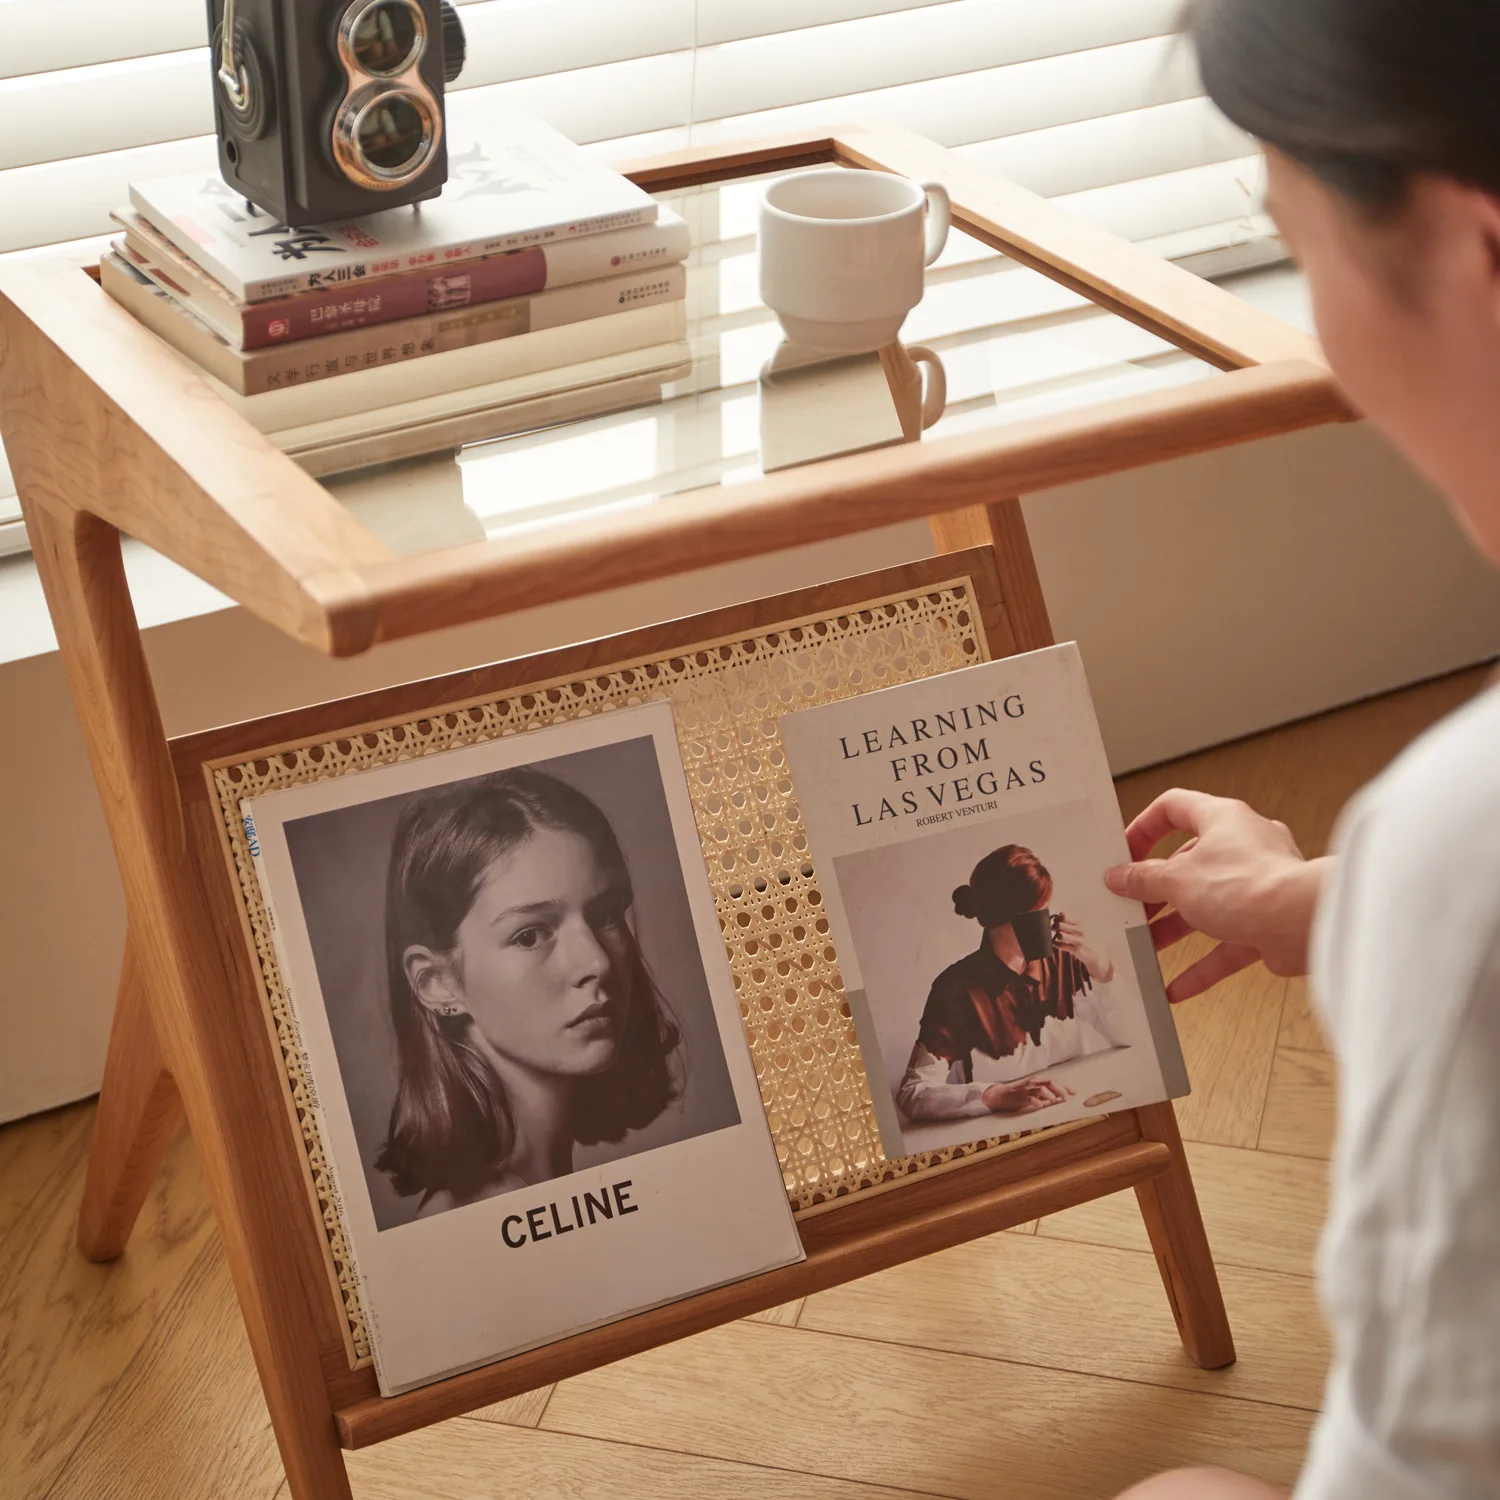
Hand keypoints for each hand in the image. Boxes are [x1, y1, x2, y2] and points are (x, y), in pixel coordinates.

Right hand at [982, 1078, 1073, 1114]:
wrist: (998, 1095)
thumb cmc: (1016, 1096)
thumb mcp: (1032, 1094)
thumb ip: (1044, 1097)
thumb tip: (1058, 1100)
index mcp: (1037, 1082)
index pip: (1054, 1082)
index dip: (1065, 1087)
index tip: (1074, 1093)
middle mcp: (1033, 1083)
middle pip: (1050, 1083)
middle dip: (1061, 1090)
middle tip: (1068, 1099)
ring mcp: (1026, 1089)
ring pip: (1041, 1088)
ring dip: (1050, 1095)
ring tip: (1055, 1102)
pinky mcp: (1019, 1096)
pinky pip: (1030, 1098)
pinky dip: (1037, 1101)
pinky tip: (1041, 1106)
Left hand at [1054, 911, 1113, 981]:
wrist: (1098, 955)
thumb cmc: (1088, 941)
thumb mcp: (1082, 929)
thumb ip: (1071, 923)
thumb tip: (1058, 915)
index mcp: (1080, 924)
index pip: (1064, 916)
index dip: (1057, 918)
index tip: (1055, 921)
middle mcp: (1079, 930)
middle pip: (1060, 925)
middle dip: (1054, 927)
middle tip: (1054, 929)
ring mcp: (1078, 940)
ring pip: (1061, 936)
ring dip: (1056, 936)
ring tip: (1057, 937)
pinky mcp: (1076, 950)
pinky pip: (1061, 946)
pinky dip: (1056, 944)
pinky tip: (1057, 944)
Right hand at [1104, 788, 1329, 1002]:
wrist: (1302, 924)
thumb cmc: (1248, 885)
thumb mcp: (1176, 879)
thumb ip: (1143, 879)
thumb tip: (1120, 877)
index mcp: (1221, 819)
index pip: (1174, 808)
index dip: (1144, 828)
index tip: (1124, 854)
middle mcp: (1243, 846)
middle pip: (1188, 863)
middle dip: (1156, 890)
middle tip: (1131, 906)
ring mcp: (1258, 885)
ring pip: (1206, 904)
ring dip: (1174, 928)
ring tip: (1146, 946)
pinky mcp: (1269, 922)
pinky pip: (1228, 943)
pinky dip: (1202, 965)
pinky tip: (1177, 987)